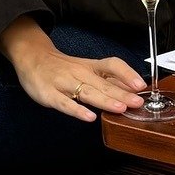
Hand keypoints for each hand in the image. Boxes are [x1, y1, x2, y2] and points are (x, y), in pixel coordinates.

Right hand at [0, 19, 147, 122]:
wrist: (32, 58)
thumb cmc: (63, 67)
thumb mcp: (87, 69)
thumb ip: (108, 80)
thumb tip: (133, 89)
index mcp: (90, 67)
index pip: (112, 65)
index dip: (127, 74)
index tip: (141, 85)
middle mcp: (80, 73)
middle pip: (103, 83)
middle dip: (122, 93)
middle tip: (138, 102)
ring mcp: (64, 83)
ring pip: (87, 92)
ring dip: (105, 100)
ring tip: (120, 108)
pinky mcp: (49, 94)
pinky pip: (65, 103)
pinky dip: (77, 110)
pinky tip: (89, 117)